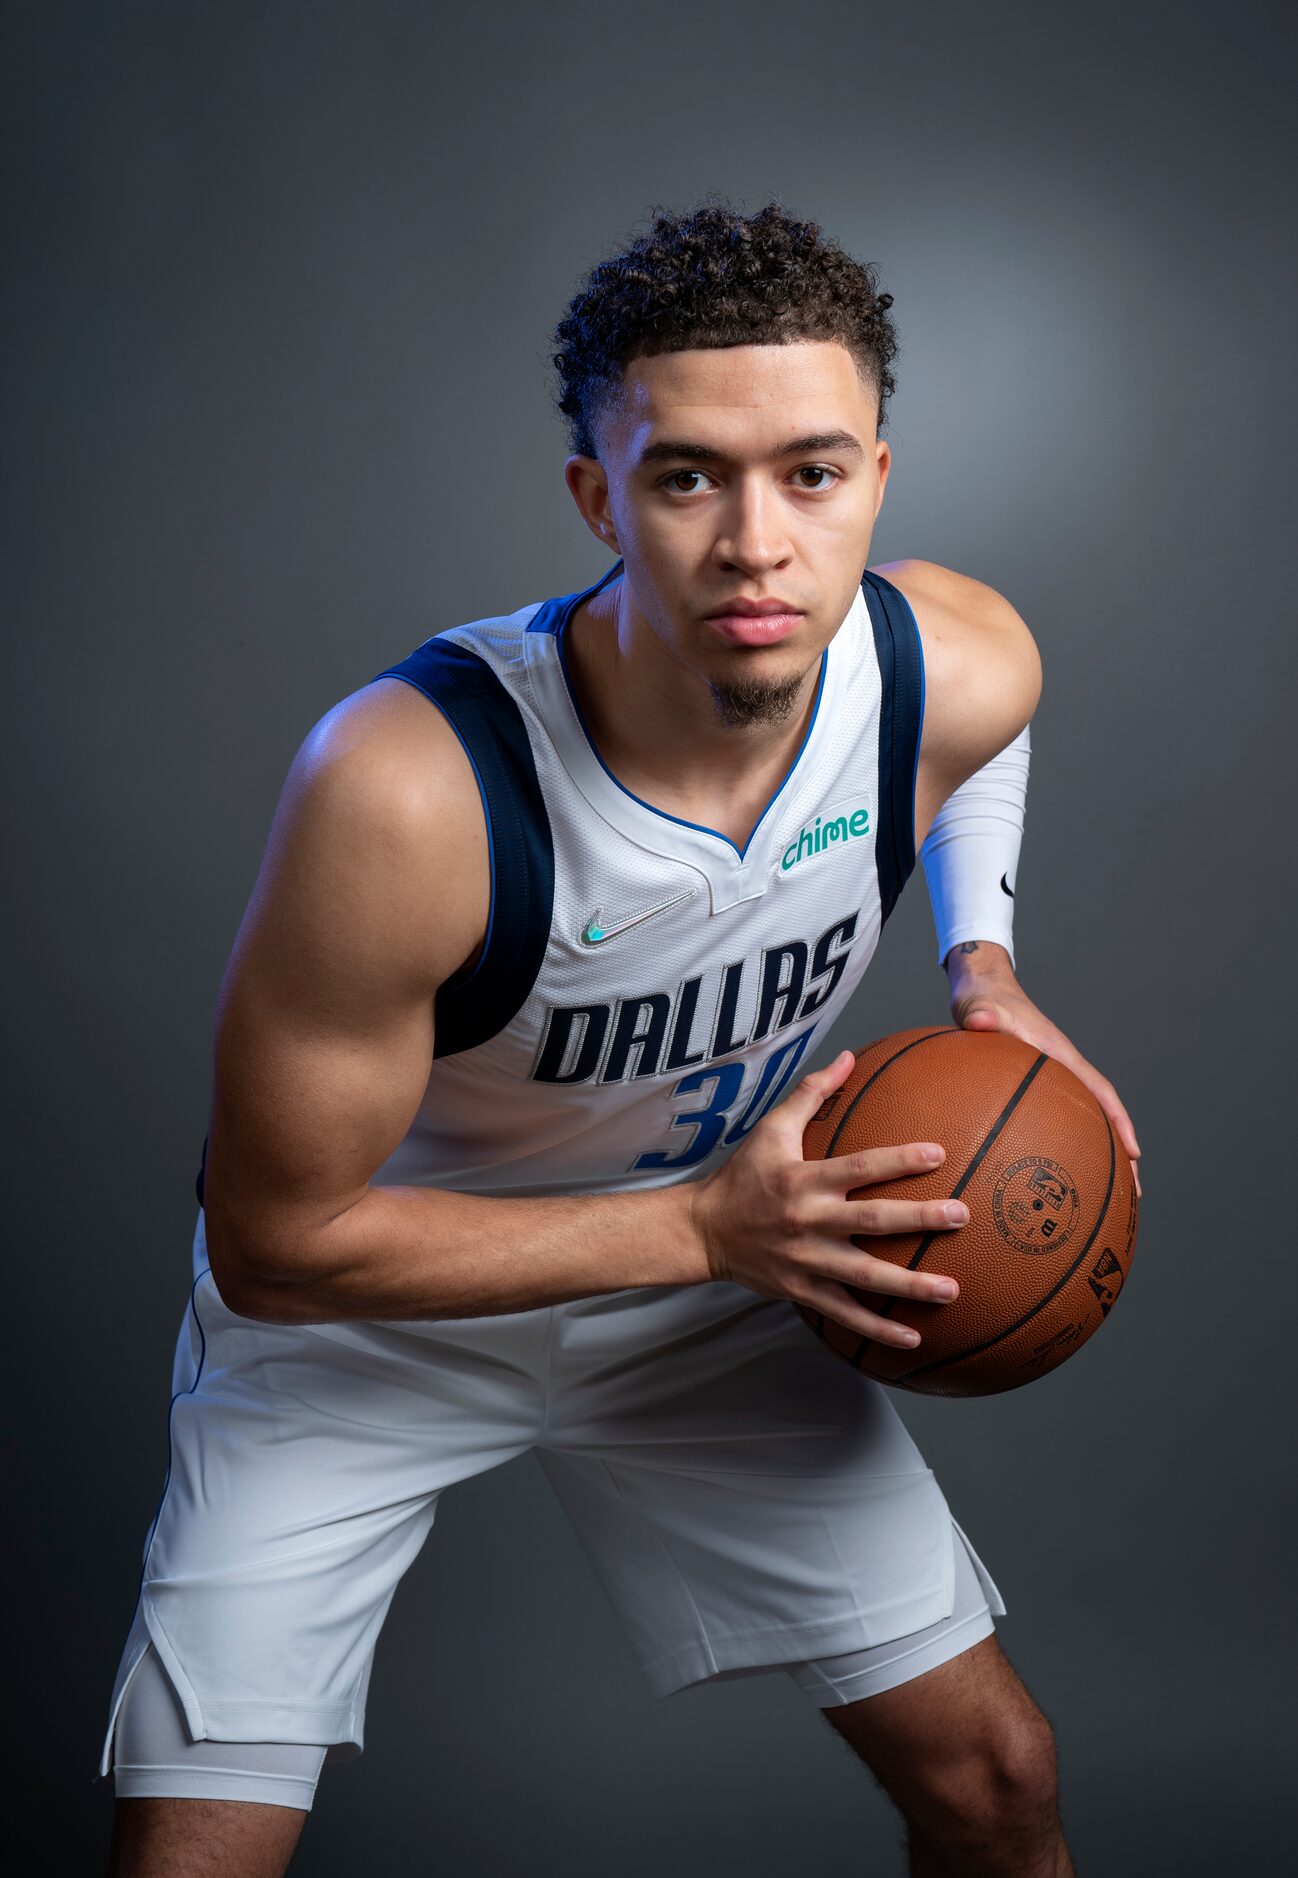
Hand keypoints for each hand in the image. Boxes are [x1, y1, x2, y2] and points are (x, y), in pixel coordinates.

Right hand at [689, 1051, 965, 1349]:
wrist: (702, 1231)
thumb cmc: (742, 1176)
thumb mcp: (771, 1129)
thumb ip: (811, 1093)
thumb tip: (847, 1056)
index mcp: (803, 1180)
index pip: (858, 1167)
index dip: (897, 1160)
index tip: (938, 1155)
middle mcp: (808, 1221)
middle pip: (871, 1221)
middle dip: (918, 1219)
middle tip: (961, 1216)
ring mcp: (806, 1261)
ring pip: (865, 1276)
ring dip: (909, 1285)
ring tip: (952, 1289)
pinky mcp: (803, 1291)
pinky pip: (845, 1313)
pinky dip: (878, 1329)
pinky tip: (914, 1339)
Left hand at [945, 941, 1141, 1196]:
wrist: (978, 987)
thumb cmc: (983, 998)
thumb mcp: (980, 1006)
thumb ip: (982, 1014)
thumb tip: (980, 1020)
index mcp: (1060, 1056)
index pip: (1100, 1092)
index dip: (1119, 1122)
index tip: (1135, 1154)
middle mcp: (1060, 1070)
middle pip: (1099, 1116)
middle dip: (1117, 1151)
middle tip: (1131, 1192)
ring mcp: (1047, 1080)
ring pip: (1076, 1121)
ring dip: (1091, 1153)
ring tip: (1097, 1194)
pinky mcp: (1027, 1087)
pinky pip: (1047, 1120)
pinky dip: (1051, 1144)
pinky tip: (1036, 1171)